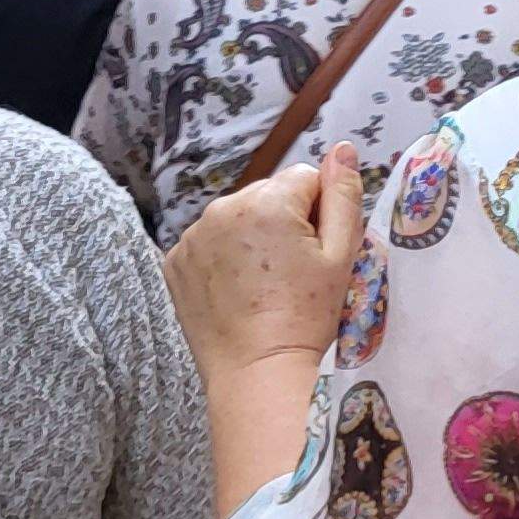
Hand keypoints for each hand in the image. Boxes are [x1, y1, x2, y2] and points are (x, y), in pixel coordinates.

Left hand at [167, 142, 364, 497]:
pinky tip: (238, 289)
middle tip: (292, 271)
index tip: (315, 253)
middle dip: (283, 221)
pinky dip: (224, 258)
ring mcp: (193, 235)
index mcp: (267, 201)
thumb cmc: (307, 316)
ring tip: (264, 283)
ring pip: (238, 216)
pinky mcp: (175, 260)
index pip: (305, 178)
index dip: (319, 214)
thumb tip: (341, 147)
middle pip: (268, 194)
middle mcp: (222, 207)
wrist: (257, 370)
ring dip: (252, 238)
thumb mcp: (342, 255)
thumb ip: (343, 195)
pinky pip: (209, 241)